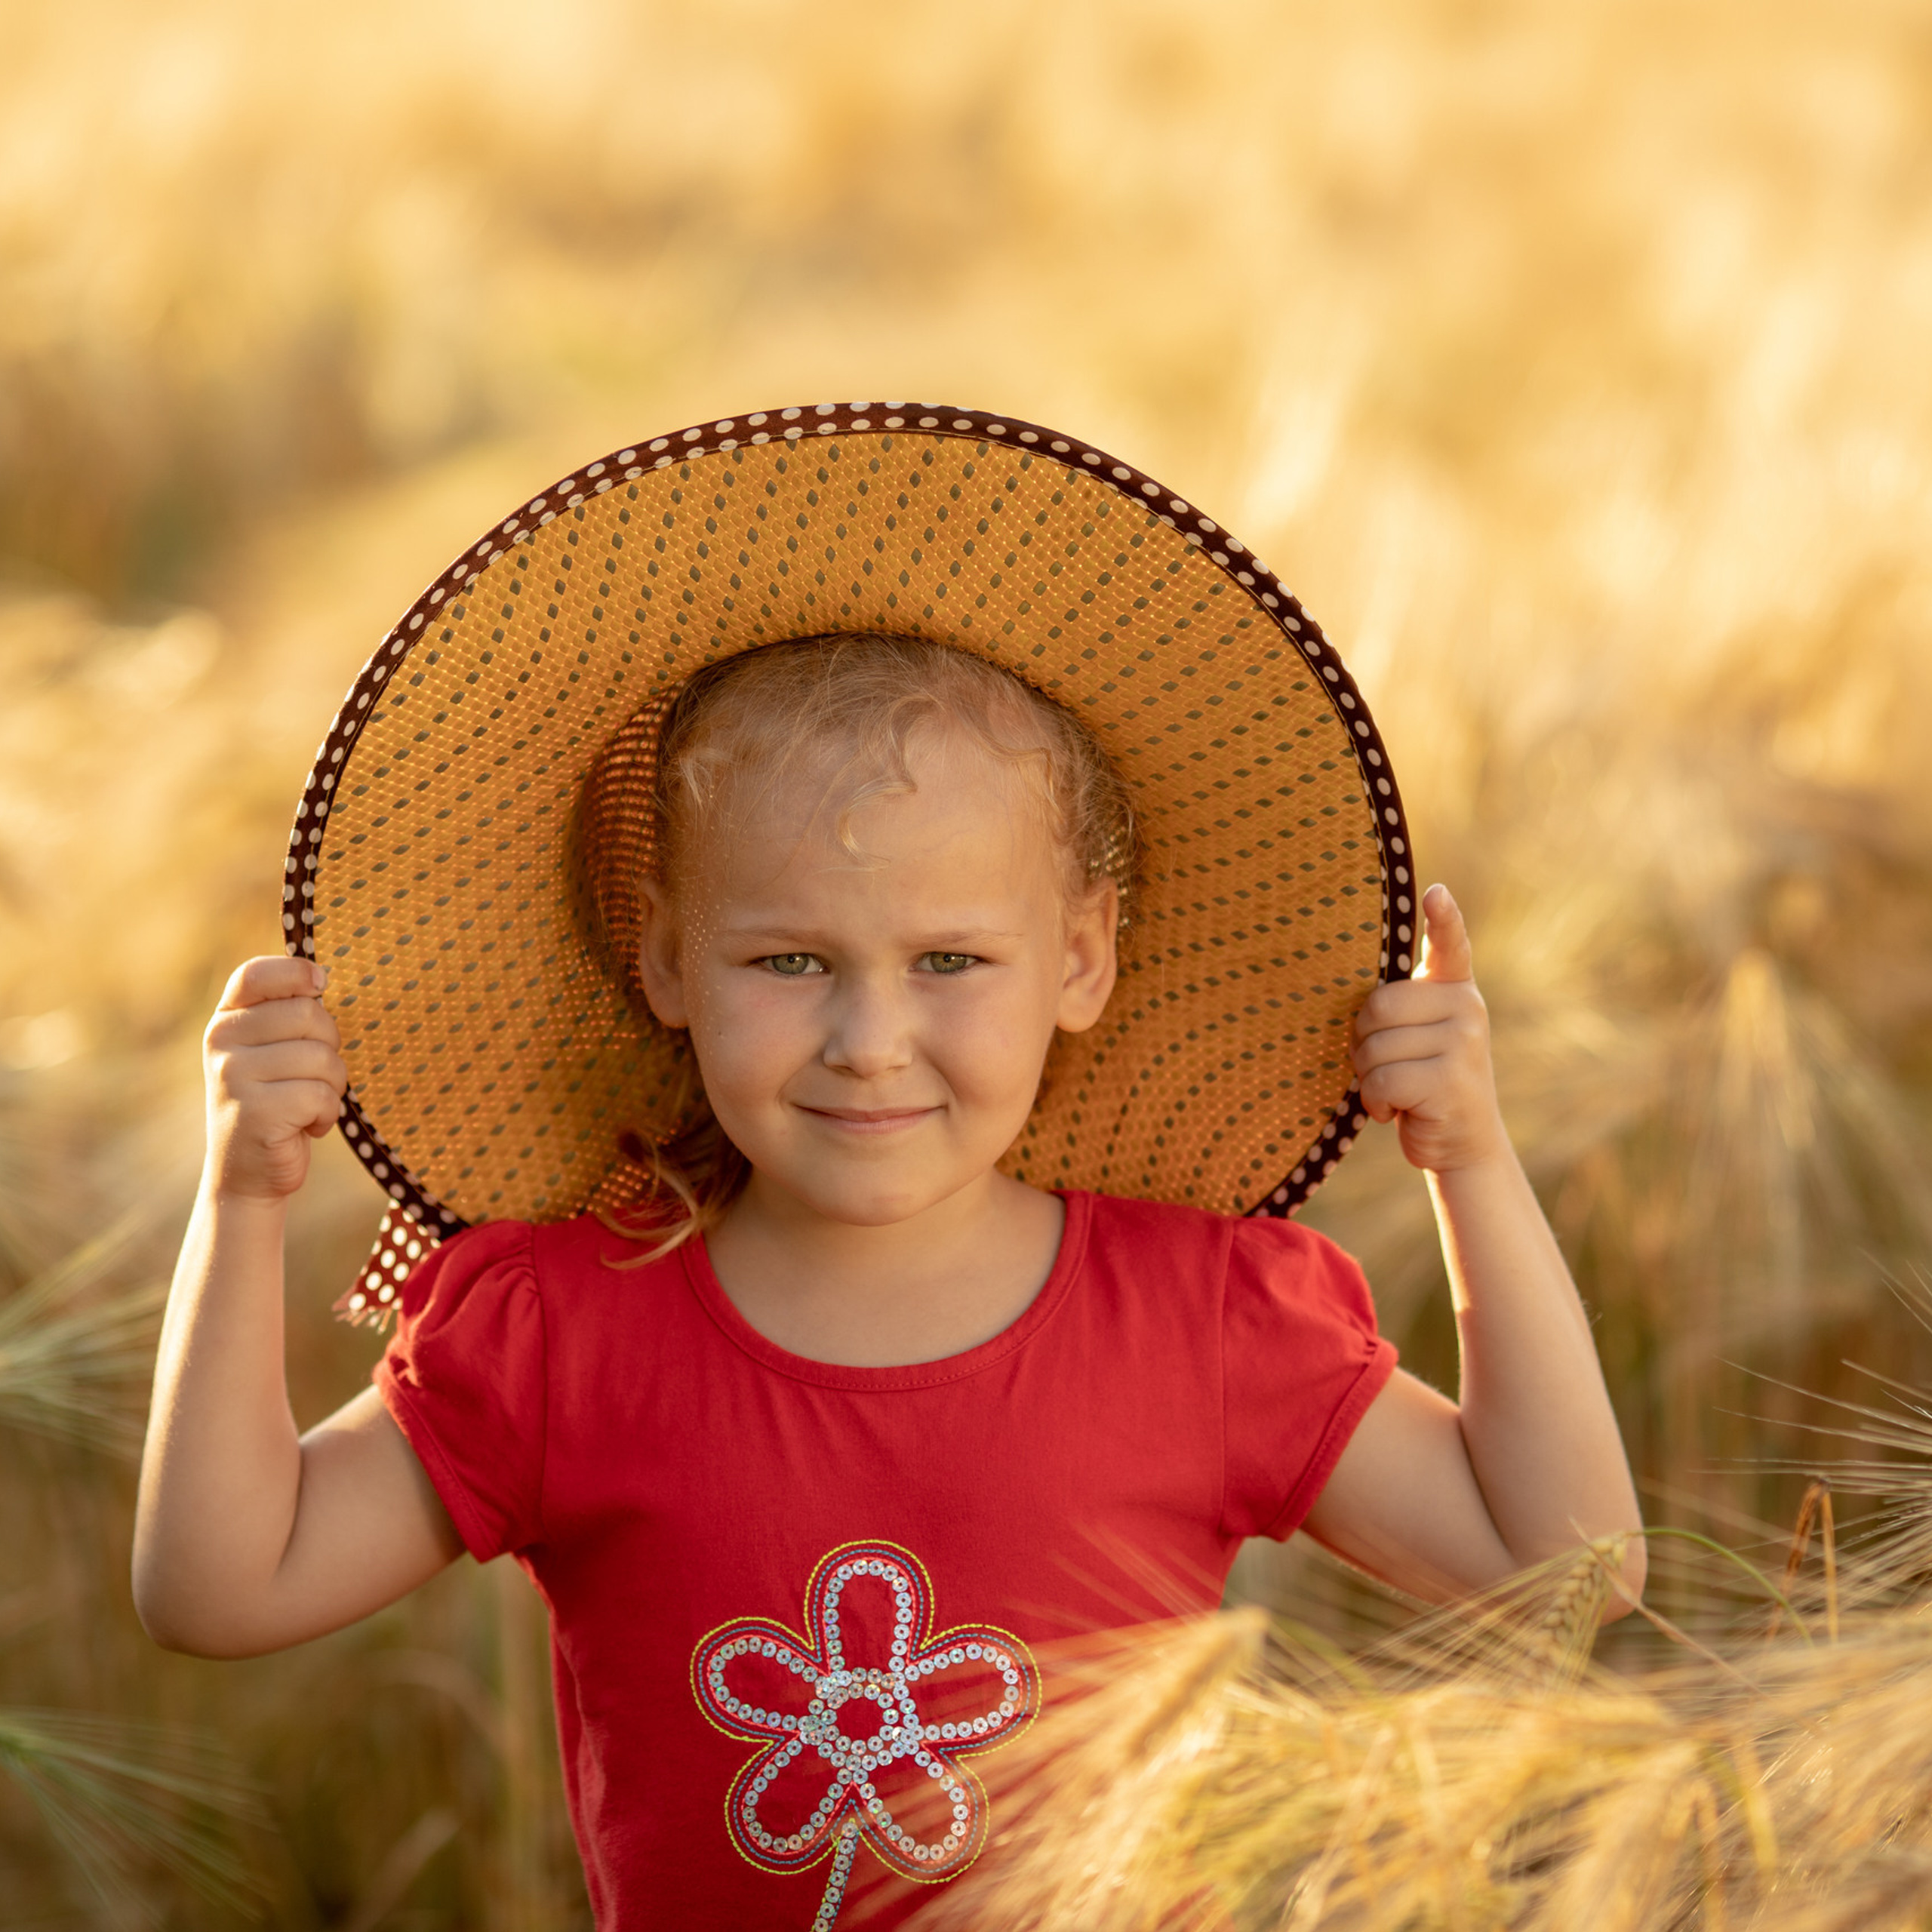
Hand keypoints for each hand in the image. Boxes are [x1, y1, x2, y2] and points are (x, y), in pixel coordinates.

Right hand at [203, 957, 347, 1202]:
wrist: (247, 1172)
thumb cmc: (276, 1101)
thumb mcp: (273, 1051)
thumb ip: (288, 1013)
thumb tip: (320, 975)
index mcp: (226, 1020)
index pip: (256, 974)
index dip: (296, 972)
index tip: (319, 984)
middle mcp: (221, 1042)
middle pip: (308, 1014)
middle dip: (329, 1046)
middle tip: (312, 1076)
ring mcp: (233, 1076)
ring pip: (321, 1057)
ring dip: (331, 1086)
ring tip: (307, 1105)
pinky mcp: (254, 1112)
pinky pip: (320, 1095)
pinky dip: (326, 1114)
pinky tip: (305, 1126)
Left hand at [1350, 884, 1506, 1172]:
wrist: (1461, 1143)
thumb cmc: (1419, 1081)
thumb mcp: (1414, 1035)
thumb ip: (1397, 1005)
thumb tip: (1345, 986)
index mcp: (1453, 988)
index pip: (1450, 944)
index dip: (1443, 918)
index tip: (1435, 893)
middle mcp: (1466, 1007)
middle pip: (1376, 1006)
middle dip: (1363, 1043)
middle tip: (1387, 1066)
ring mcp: (1464, 1042)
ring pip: (1374, 1047)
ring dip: (1369, 1078)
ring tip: (1396, 1091)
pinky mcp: (1451, 1080)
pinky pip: (1381, 1081)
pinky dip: (1376, 1103)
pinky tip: (1397, 1110)